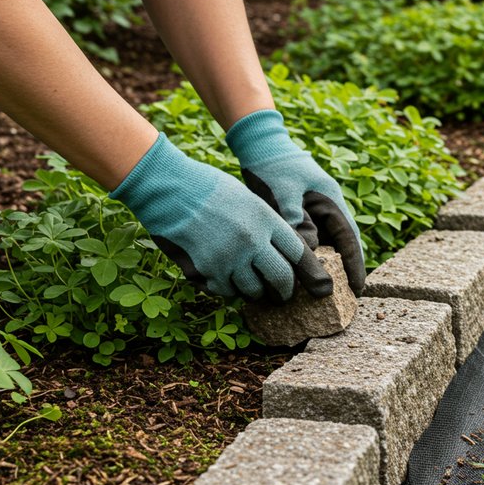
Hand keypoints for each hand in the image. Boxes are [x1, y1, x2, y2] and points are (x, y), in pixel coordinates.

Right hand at [110, 134, 332, 300]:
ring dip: (254, 292)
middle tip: (282, 297)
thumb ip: (265, 224)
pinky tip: (224, 280)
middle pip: (281, 278)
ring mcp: (231, 256)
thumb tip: (278, 250)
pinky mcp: (208, 269)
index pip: (299, 252)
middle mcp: (253, 240)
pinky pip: (226, 291)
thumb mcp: (246, 198)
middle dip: (285, 292)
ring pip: (254, 291)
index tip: (314, 281)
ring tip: (251, 289)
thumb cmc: (207, 188)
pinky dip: (227, 289)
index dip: (309, 270)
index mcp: (266, 219)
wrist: (170, 187)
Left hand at [226, 109, 365, 294]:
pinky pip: (308, 242)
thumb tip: (310, 252)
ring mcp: (314, 213)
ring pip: (325, 246)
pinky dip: (306, 259)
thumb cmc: (273, 167)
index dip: (355, 266)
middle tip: (344, 300)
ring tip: (321, 295)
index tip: (358, 290)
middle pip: (341, 247)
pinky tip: (297, 276)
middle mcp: (327, 209)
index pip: (349, 240)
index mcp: (331, 202)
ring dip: (324, 268)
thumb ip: (297, 221)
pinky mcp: (299, 216)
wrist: (258, 145)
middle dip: (343, 272)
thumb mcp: (284, 193)